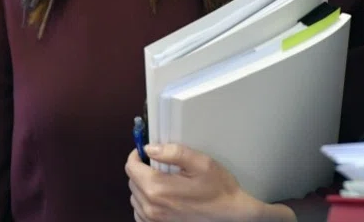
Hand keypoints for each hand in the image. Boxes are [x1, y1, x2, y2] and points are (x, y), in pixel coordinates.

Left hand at [125, 144, 295, 221]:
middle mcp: (151, 207)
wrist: (232, 216)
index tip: (146, 152)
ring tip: (163, 182)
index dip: (137, 155)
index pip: (131, 167)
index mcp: (158, 188)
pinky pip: (141, 213)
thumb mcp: (201, 163)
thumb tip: (150, 148)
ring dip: (143, 187)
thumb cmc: (219, 189)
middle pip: (132, 181)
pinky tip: (162, 198)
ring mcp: (154, 220)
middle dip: (142, 170)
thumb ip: (173, 153)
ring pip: (135, 197)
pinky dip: (146, 203)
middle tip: (159, 166)